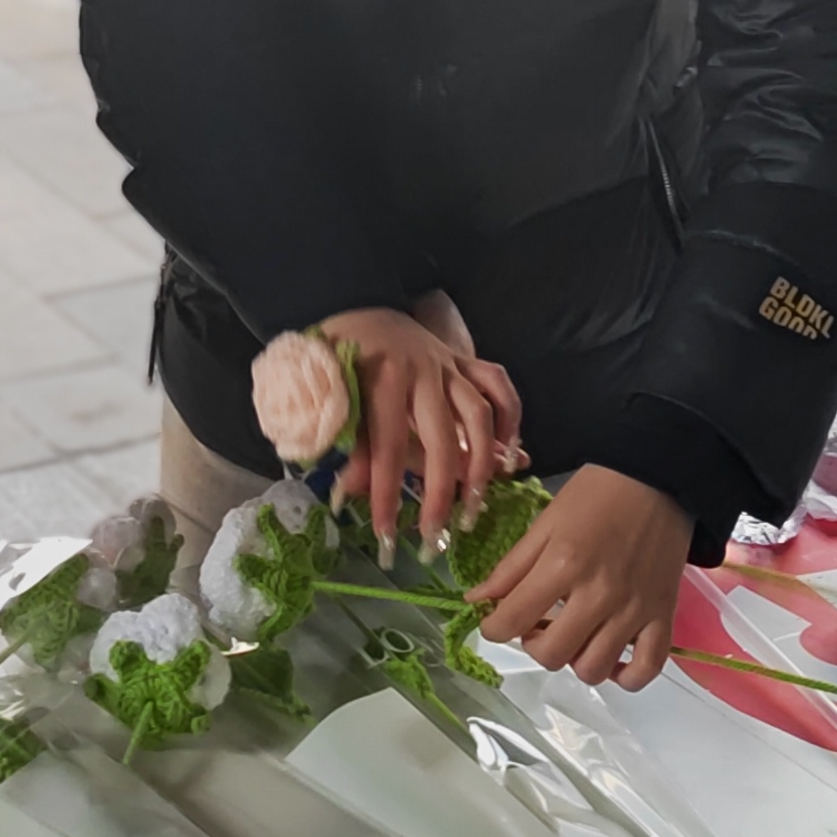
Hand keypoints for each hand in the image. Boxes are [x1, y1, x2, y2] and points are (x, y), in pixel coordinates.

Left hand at [315, 305, 521, 544]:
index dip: (386, 494)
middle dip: (440, 492)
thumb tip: (347, 495)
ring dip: (483, 463)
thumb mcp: (325, 391)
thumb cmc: (335, 352)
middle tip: (436, 535)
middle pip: (441, 438)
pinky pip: (498, 386)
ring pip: (480, 413)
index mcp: (381, 377)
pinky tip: (509, 453)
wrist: (358, 300)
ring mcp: (448, 364)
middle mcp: (422, 370)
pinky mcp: (464, 360)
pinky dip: (511, 418)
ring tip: (476, 504)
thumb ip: (341, 438)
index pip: (387, 447)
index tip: (385, 536)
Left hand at [471, 465, 690, 688]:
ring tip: (574, 635)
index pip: (512, 621)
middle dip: (533, 645)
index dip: (492, 628)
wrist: (656, 476)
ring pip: (593, 669)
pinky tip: (611, 658)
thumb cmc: (596, 494)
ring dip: (574, 659)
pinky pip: (645, 670)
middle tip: (537, 623)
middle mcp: (599, 594)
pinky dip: (625, 676)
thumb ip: (511, 567)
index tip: (494, 621)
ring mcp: (634, 610)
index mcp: (563, 564)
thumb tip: (476, 601)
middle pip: (551, 655)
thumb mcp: (545, 522)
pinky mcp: (663, 616)